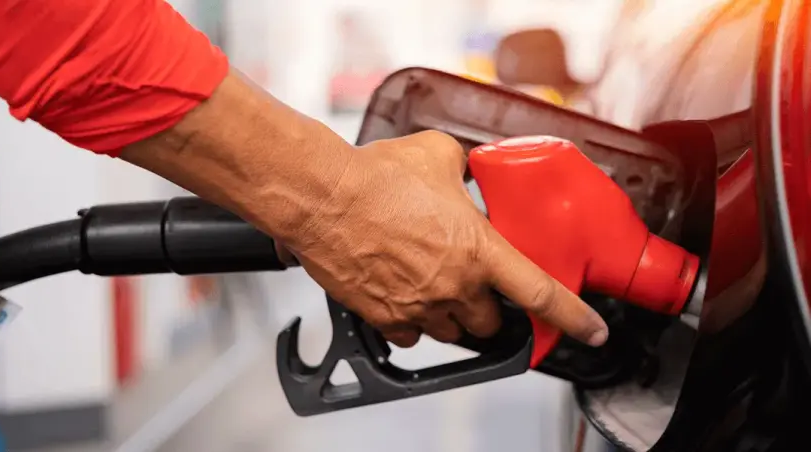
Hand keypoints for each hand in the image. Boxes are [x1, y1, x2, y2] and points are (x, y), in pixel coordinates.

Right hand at [284, 131, 608, 347]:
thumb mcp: (436, 153)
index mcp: (478, 249)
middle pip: (491, 322)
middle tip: (478, 286)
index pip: (541, 292)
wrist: (322, 197)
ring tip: (436, 286)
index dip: (574, 316)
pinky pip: (411, 335)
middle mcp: (454, 286)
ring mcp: (419, 307)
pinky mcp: (385, 317)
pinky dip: (413, 322)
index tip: (592, 329)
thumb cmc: (376, 176)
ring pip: (451, 332)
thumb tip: (464, 168)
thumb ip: (462, 166)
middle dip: (490, 308)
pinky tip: (404, 296)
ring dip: (452, 315)